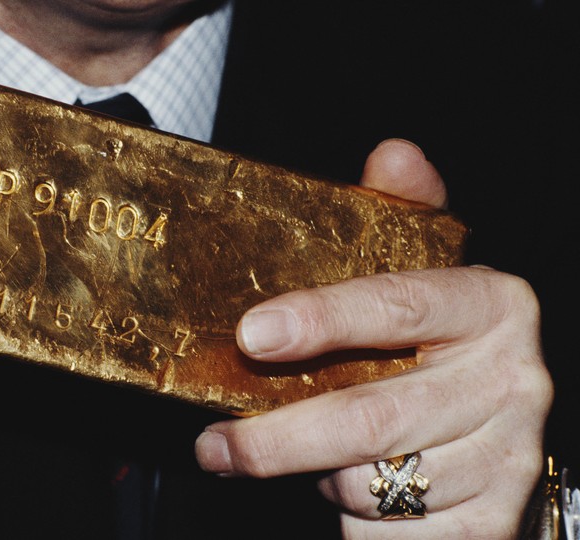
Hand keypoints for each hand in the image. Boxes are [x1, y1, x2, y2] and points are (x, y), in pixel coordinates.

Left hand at [195, 139, 552, 537]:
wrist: (495, 434)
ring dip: (314, 475)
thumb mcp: (422, 275)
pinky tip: (340, 489)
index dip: (321, 320)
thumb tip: (393, 152)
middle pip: (372, 418)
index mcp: (490, 306)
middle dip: (277, 440)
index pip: (397, 307)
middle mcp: (511, 383)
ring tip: (298, 453)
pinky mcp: (491, 522)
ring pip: (373, 483)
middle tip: (213, 444)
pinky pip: (391, 534)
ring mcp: (506, 459)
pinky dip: (348, 519)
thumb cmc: (436, 348)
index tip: (251, 334)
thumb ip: (401, 215)